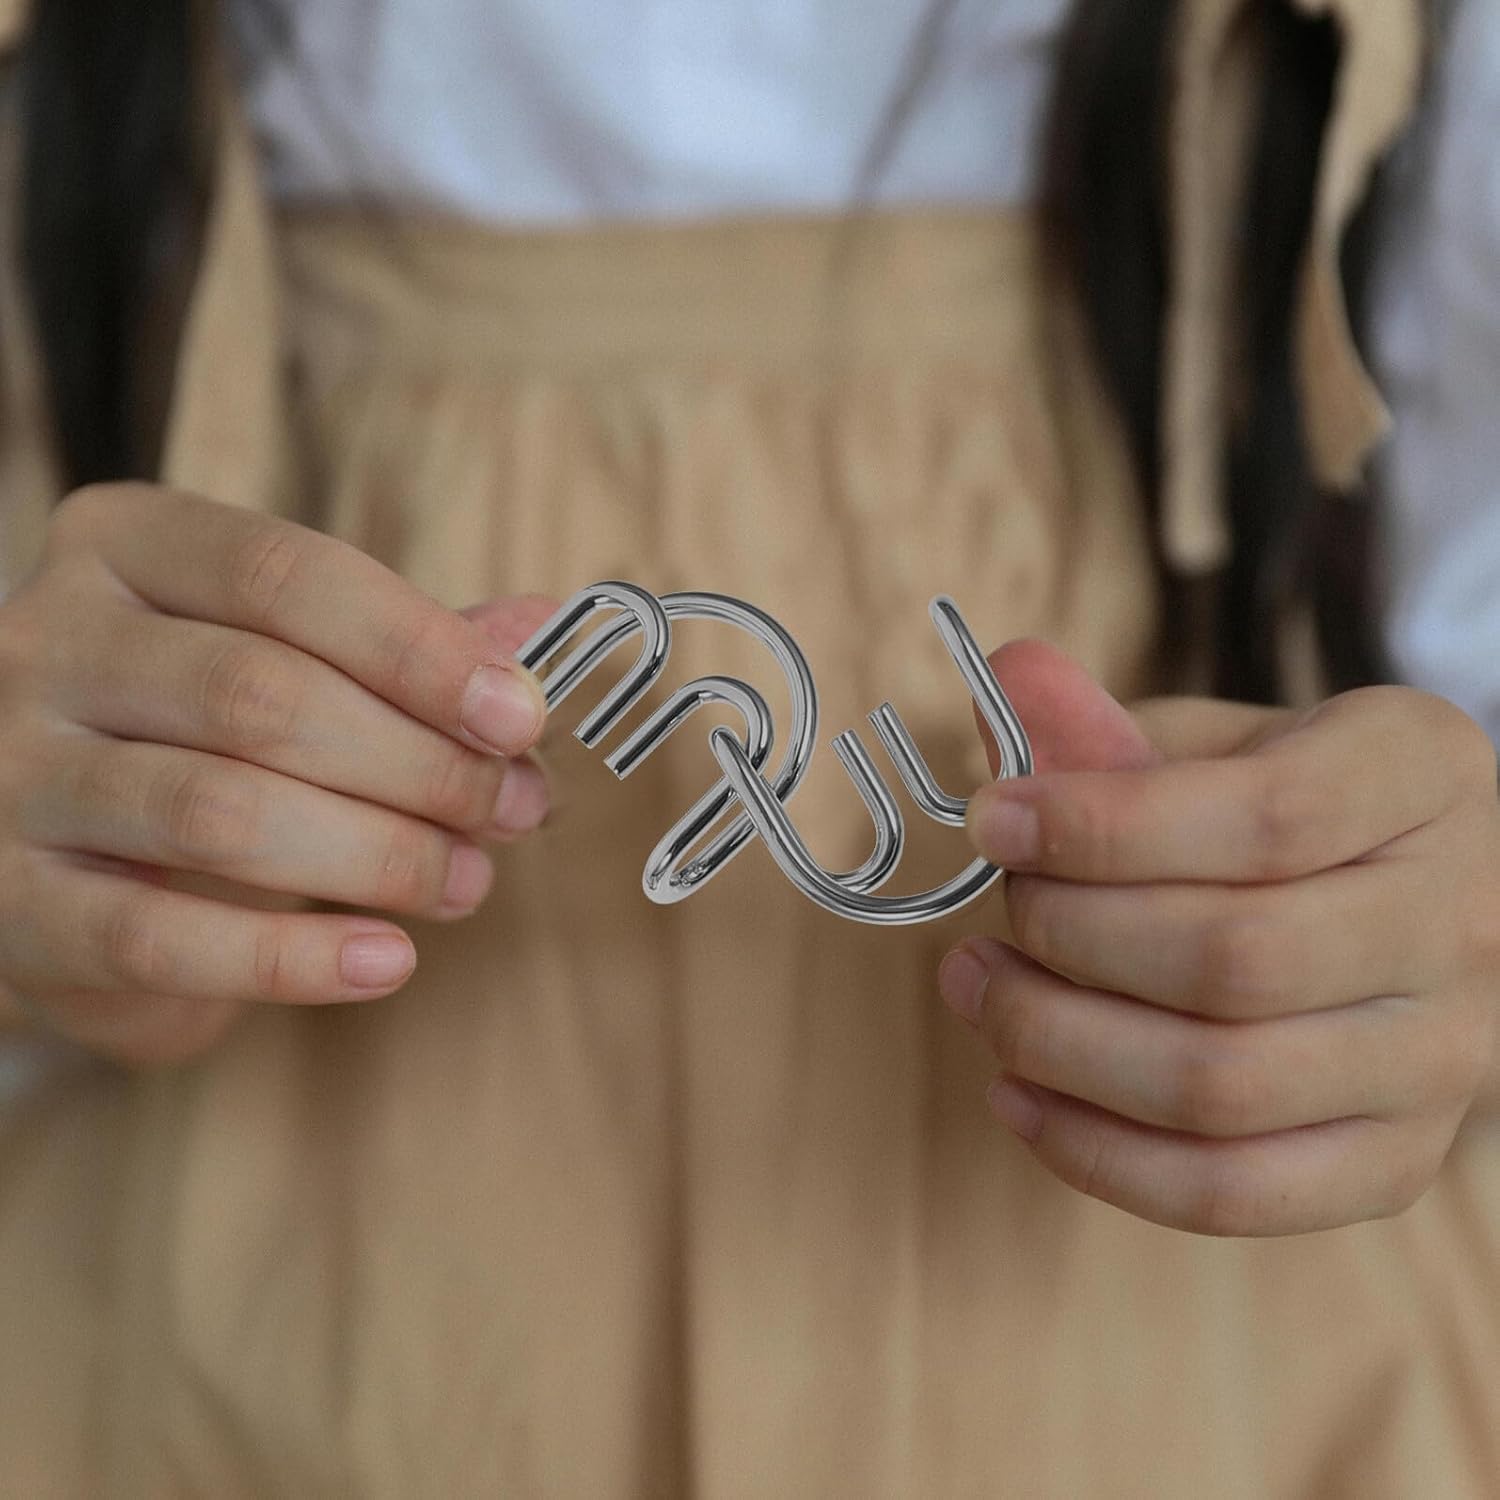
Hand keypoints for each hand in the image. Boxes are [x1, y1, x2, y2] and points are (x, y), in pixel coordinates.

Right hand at [0, 485, 552, 1064]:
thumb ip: (404, 644)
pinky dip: (290, 959)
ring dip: (375, 855)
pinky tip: (385, 960)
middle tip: (510, 811)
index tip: (519, 718)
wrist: (41, 843)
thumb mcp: (287, 655)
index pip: (287, 575)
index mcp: (126, 547)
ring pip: (216, 812)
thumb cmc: (192, 729)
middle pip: (259, 695)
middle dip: (417, 763)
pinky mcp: (4, 903)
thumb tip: (540, 625)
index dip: (419, 649)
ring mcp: (9, 771)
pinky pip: (157, 938)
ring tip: (464, 883)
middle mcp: (45, 641)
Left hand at [939, 640, 1499, 1235]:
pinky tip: (1017, 1094)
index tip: (992, 819)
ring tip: (976, 986)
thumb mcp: (1214, 737)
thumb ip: (1110, 723)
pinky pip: (1229, 1192)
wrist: (1407, 901)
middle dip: (1070, 936)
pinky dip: (1096, 1154)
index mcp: (1424, 775)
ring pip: (1220, 1087)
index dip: (1102, 828)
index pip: (1269, 817)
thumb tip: (1009, 678)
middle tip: (998, 907)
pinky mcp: (1392, 1161)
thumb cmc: (1287, 806)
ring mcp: (1441, 1059)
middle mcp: (1461, 920)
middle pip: (1236, 961)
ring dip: (1057, 1043)